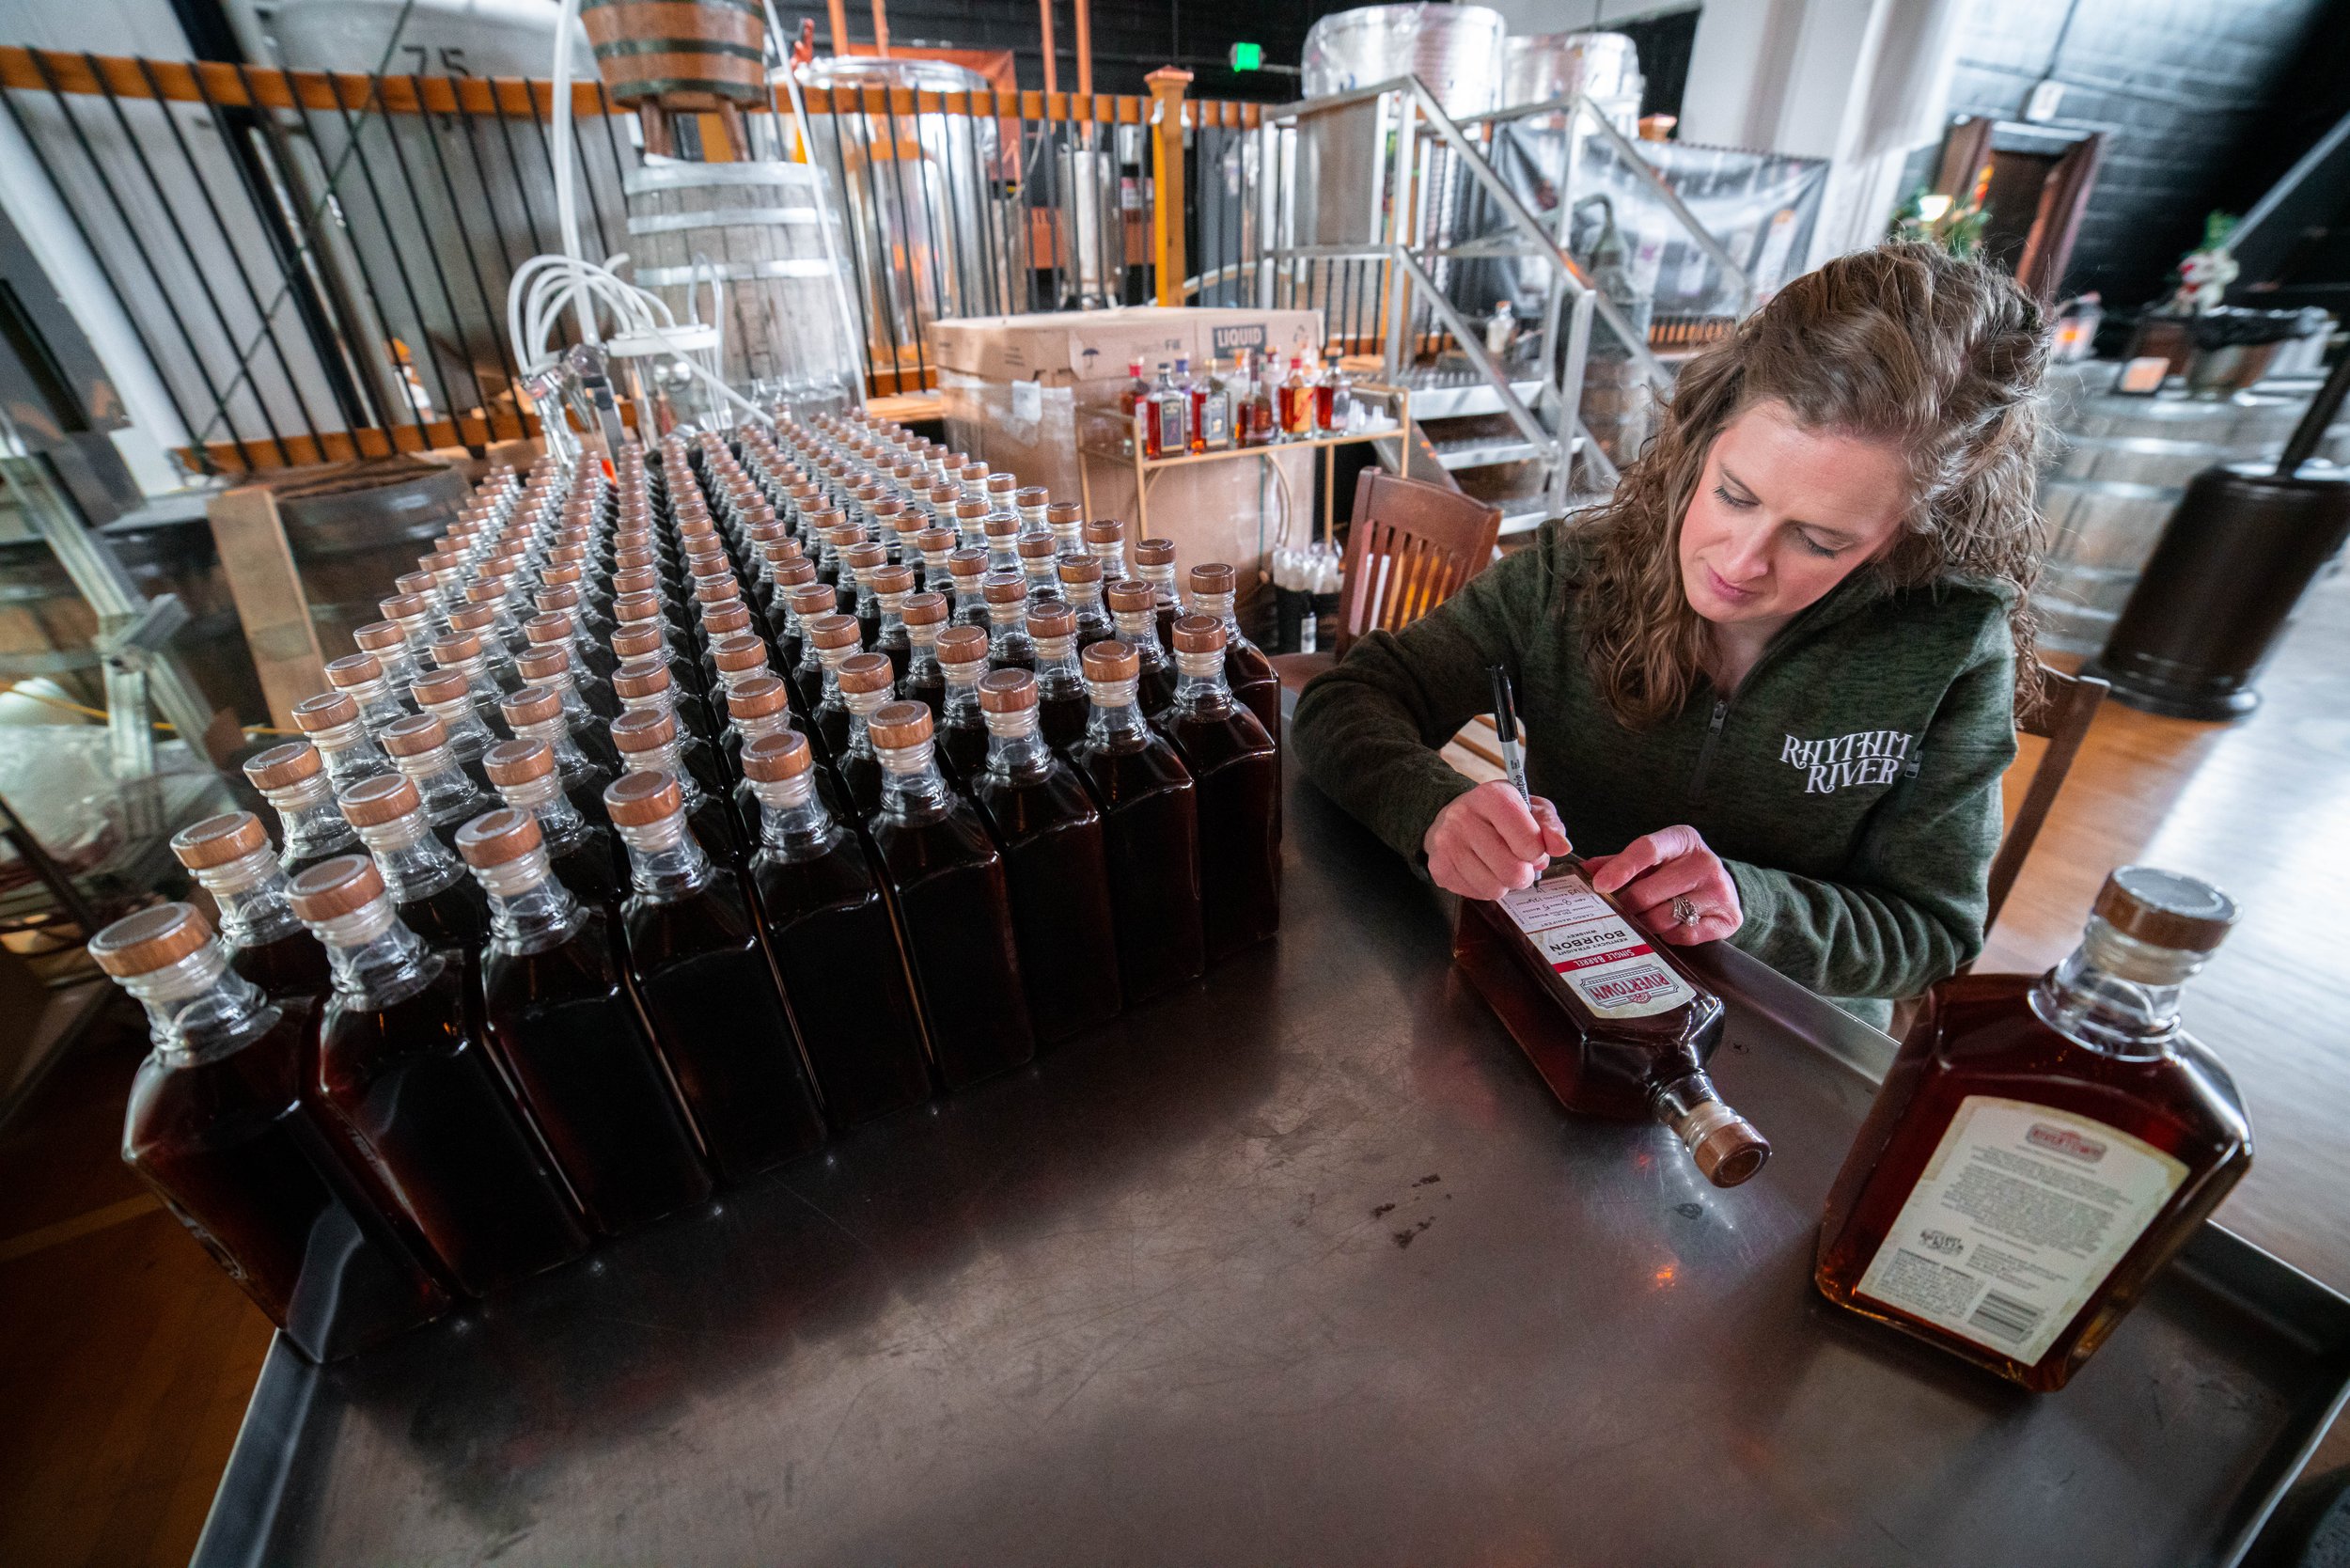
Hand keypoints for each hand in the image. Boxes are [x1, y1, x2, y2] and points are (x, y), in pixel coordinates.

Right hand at [1424, 782, 1572, 900]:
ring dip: (1503, 882)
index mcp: (1493, 797)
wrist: (1450, 816)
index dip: (1537, 852)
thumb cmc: (1497, 814)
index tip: (1530, 845)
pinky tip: (1479, 868)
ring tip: (1496, 863)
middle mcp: (1464, 817)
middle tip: (1516, 860)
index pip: (1530, 844)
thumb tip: (1561, 847)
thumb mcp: (1529, 809)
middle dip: (1523, 873)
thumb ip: (1550, 826)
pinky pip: (1477, 895)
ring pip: (1495, 889)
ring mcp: (1448, 844)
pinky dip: (1484, 887)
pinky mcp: (1439, 867)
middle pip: (1513, 872)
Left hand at [1584, 825, 1742, 944]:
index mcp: (1682, 839)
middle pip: (1647, 892)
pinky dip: (1670, 935)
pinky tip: (1670, 926)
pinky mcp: (1727, 918)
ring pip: (1663, 918)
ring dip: (1646, 923)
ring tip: (1647, 916)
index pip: (1647, 849)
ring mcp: (1718, 891)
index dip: (1620, 868)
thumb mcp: (1653, 858)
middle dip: (1627, 905)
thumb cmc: (1678, 870)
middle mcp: (1704, 862)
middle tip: (1621, 910)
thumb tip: (1586, 871)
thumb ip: (1619, 862)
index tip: (1599, 885)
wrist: (1723, 886)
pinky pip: (1684, 935)